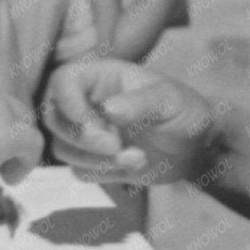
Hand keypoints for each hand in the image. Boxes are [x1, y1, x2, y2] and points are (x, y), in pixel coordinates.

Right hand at [40, 58, 216, 182]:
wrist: (197, 148)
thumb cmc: (185, 112)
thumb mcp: (171, 99)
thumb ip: (142, 101)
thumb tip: (108, 109)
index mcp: (99, 76)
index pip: (62, 82)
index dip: (69, 104)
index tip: (96, 125)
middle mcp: (85, 102)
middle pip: (52, 119)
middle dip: (82, 138)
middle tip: (115, 145)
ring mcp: (85, 132)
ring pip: (61, 148)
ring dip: (97, 159)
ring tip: (137, 157)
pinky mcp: (90, 159)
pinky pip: (78, 170)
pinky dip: (105, 173)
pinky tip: (133, 164)